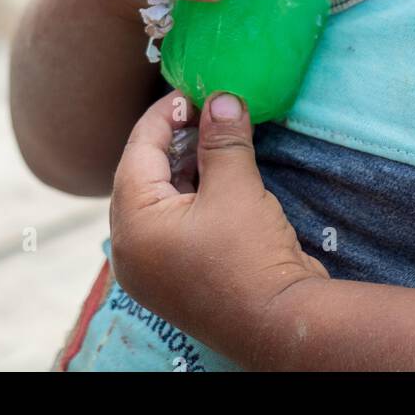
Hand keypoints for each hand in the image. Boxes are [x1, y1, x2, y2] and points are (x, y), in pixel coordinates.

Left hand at [109, 89, 330, 367]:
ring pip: (160, 198)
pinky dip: (193, 192)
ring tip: (216, 133)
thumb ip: (222, 138)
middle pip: (143, 174)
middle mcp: (133, 249)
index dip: (164, 114)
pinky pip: (175, 220)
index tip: (192, 90)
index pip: (137, 151)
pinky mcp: (179, 274)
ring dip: (185, 163)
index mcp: (132, 225)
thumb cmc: (248, 256)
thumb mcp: (235, 186)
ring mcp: (155, 267)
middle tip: (205, 109)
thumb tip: (221, 98)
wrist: (282, 324)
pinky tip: (219, 171)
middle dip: (173, 138)